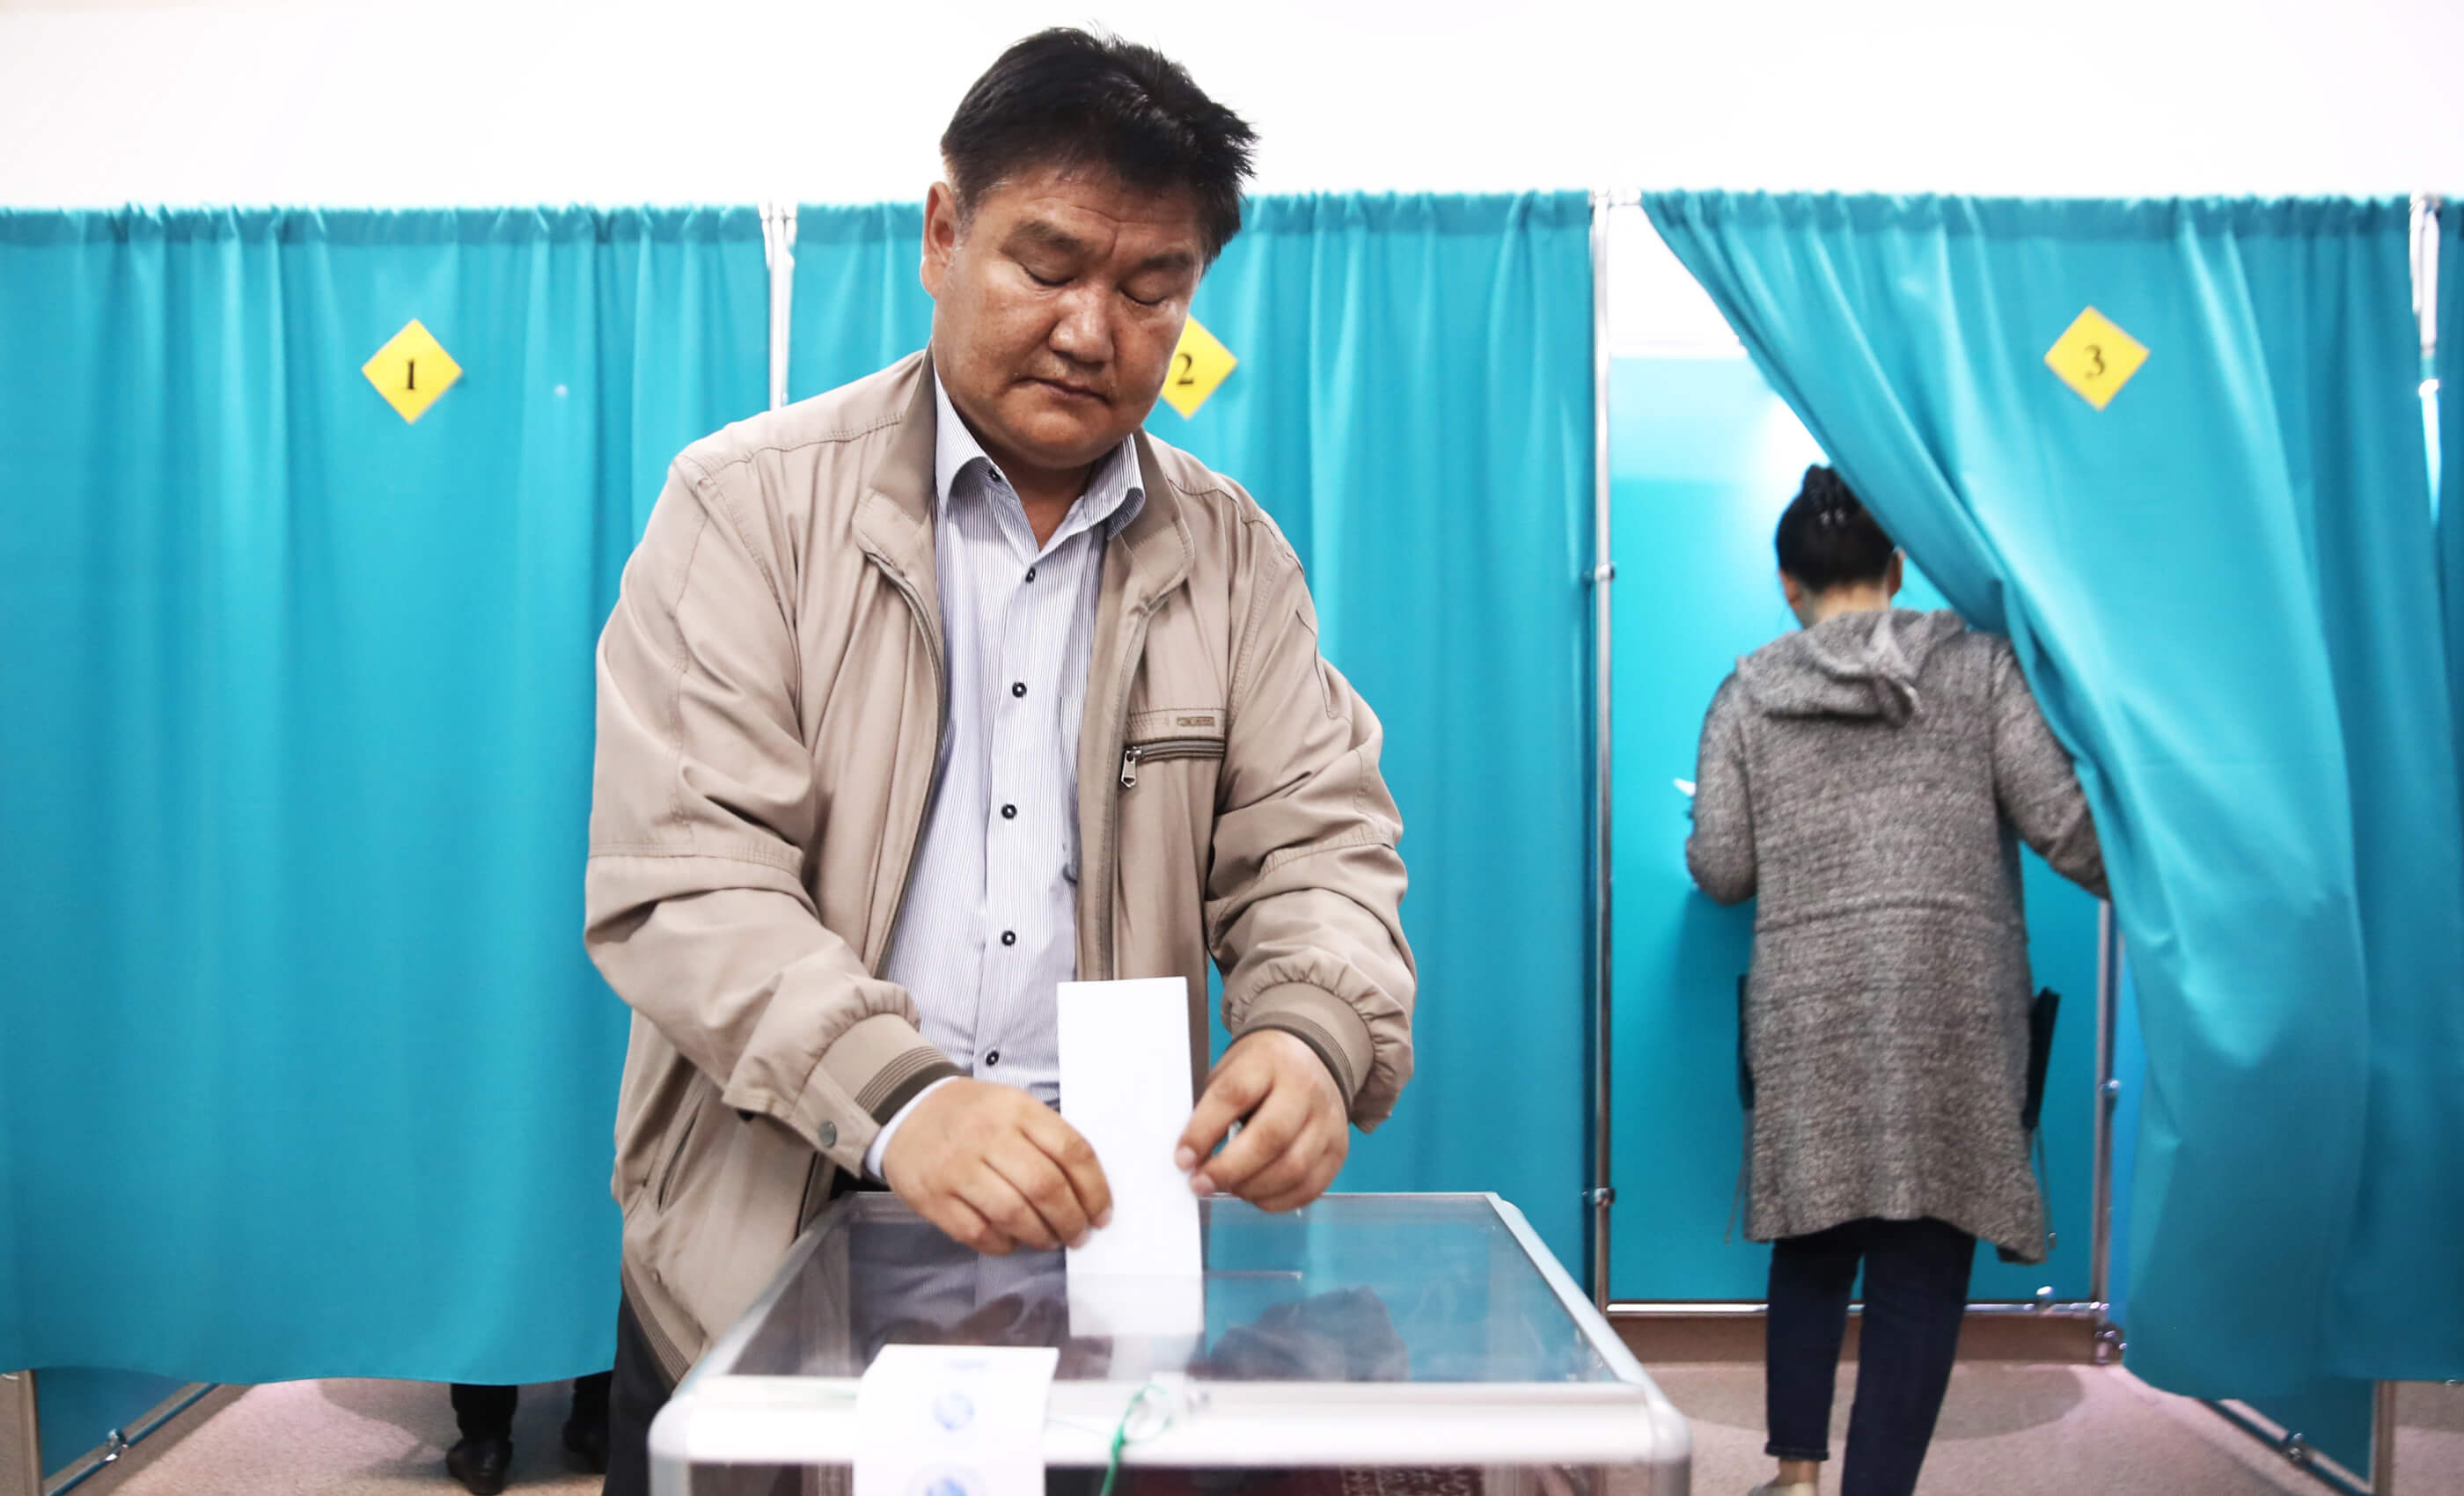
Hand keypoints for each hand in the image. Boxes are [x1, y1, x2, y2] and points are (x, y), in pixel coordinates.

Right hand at [880, 1080, 1112, 1253]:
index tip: (1101, 1214)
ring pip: (1013, 1214)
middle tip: (1078, 1235)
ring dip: (1041, 1236)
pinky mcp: (933, 1197)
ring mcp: (957, 1168)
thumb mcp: (1014, 1107)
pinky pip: (978, 1233)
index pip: (1071, 1151)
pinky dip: (1003, 1245)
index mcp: (1018, 1109)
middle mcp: (988, 1136)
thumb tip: (1087, 1193)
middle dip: (1071, 1220)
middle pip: (1045, 1187)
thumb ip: (1047, 1140)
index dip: (1095, 1189)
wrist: (907, 1110)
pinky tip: (1013, 1241)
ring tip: (1050, 1240)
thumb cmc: (974, 1115)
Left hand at [1175, 1029, 1348, 1211]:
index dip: (1203, 1131)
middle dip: (1229, 1170)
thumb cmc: (1262, 1069)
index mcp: (1271, 1060)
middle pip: (1270, 1137)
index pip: (1234, 1095)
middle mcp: (1306, 1089)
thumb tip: (1191, 1158)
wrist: (1313, 1057)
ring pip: (1293, 1168)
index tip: (1182, 1159)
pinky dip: (1276, 1200)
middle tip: (1200, 1184)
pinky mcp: (1339, 1149)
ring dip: (1251, 1189)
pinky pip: (1309, 1188)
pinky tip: (1254, 1193)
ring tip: (1227, 1187)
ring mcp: (1328, 1120)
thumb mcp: (1231, 1070)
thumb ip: (1212, 1109)